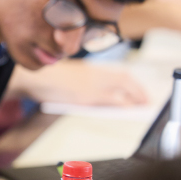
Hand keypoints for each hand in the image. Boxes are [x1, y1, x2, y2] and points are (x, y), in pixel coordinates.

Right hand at [9, 61, 148, 106]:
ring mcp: (92, 84)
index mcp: (90, 69)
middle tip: (146, 101)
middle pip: (124, 79)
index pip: (118, 73)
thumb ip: (86, 85)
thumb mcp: (70, 79)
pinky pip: (112, 100)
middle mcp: (94, 74)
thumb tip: (103, 99)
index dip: (132, 82)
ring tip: (142, 106)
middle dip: (138, 90)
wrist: (34, 79)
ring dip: (135, 97)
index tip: (139, 90)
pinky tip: (129, 110)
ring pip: (122, 89)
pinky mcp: (87, 96)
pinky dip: (123, 104)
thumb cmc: (47, 80)